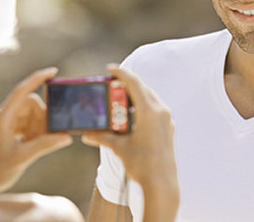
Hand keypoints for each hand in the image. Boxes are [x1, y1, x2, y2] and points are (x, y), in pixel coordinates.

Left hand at [0, 68, 72, 192]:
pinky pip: (24, 123)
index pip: (21, 91)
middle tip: (49, 134)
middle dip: (42, 117)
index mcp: (1, 118)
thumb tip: (66, 136)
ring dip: (38, 126)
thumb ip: (45, 145)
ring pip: (29, 114)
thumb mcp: (23, 158)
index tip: (53, 72)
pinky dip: (33, 131)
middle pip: (29, 104)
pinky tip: (33, 144)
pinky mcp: (5, 130)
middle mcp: (0, 116)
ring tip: (38, 144)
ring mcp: (2, 123)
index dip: (37, 79)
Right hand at [82, 65, 178, 219]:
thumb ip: (102, 136)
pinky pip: (154, 109)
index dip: (121, 73)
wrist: (162, 184)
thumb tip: (86, 133)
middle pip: (142, 89)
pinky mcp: (168, 128)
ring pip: (149, 98)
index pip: (134, 83)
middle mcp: (160, 111)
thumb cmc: (142, 165)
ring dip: (133, 96)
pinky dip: (141, 107)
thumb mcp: (119, 147)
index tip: (109, 69)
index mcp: (149, 111)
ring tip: (118, 100)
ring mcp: (166, 119)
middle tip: (110, 85)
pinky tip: (130, 115)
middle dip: (126, 85)